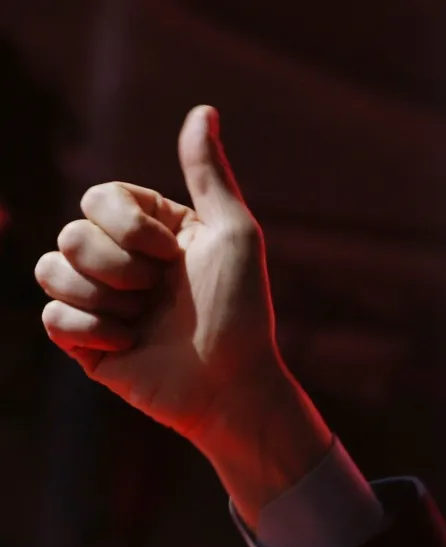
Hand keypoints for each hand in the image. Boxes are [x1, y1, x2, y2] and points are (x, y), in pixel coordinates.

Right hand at [36, 105, 331, 522]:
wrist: (233, 385)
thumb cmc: (243, 311)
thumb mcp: (233, 233)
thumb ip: (208, 173)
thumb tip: (203, 110)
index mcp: (151, 230)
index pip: (98, 197)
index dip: (127, 226)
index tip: (171, 255)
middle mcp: (122, 260)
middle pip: (71, 233)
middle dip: (118, 266)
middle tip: (159, 295)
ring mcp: (100, 301)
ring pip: (51, 270)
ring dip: (102, 298)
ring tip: (142, 322)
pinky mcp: (84, 342)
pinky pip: (51, 316)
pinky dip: (91, 330)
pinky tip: (128, 346)